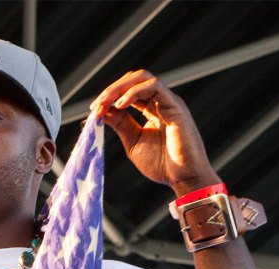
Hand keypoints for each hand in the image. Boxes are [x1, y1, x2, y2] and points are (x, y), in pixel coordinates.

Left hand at [91, 70, 220, 196]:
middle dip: (112, 89)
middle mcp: (161, 102)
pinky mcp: (175, 106)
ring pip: (143, 78)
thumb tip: (101, 111)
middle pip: (134, 80)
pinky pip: (154, 87)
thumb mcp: (133, 141)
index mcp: (152, 110)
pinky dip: (133, 93)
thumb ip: (120, 124)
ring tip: (105, 104)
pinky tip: (120, 105)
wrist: (184, 179)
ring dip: (119, 88)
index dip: (109, 97)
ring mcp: (169, 102)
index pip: (128, 92)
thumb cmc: (162, 165)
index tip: (93, 110)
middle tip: (96, 105)